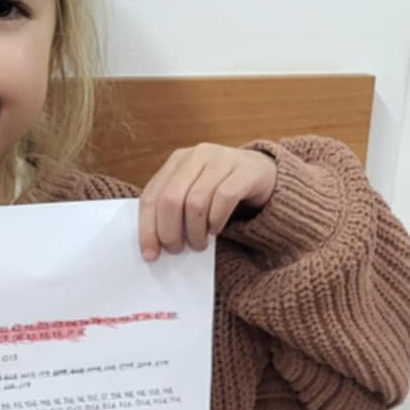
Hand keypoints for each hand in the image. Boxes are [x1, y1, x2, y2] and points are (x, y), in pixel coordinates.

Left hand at [139, 144, 276, 260]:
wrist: (262, 173)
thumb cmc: (220, 189)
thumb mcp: (192, 193)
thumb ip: (173, 210)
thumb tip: (155, 246)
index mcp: (177, 161)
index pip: (151, 196)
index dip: (147, 228)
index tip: (150, 254)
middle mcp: (197, 155)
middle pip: (171, 199)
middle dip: (170, 232)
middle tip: (177, 250)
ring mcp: (222, 159)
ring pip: (196, 202)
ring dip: (195, 231)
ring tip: (199, 244)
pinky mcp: (244, 170)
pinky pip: (224, 199)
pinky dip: (216, 220)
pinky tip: (215, 230)